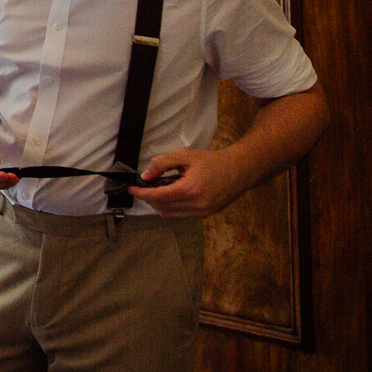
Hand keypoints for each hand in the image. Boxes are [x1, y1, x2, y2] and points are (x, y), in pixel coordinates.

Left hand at [129, 148, 244, 217]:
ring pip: (170, 214)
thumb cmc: (212, 161)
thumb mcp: (185, 156)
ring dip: (158, 205)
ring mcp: (202, 212)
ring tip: (154, 191)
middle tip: (142, 188)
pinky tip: (169, 196)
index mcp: (190, 189)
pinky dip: (170, 208)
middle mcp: (196, 205)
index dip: (141, 193)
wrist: (239, 170)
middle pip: (161, 208)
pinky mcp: (206, 214)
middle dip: (148, 199)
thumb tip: (145, 175)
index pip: (158, 196)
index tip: (131, 188)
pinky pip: (181, 215)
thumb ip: (162, 163)